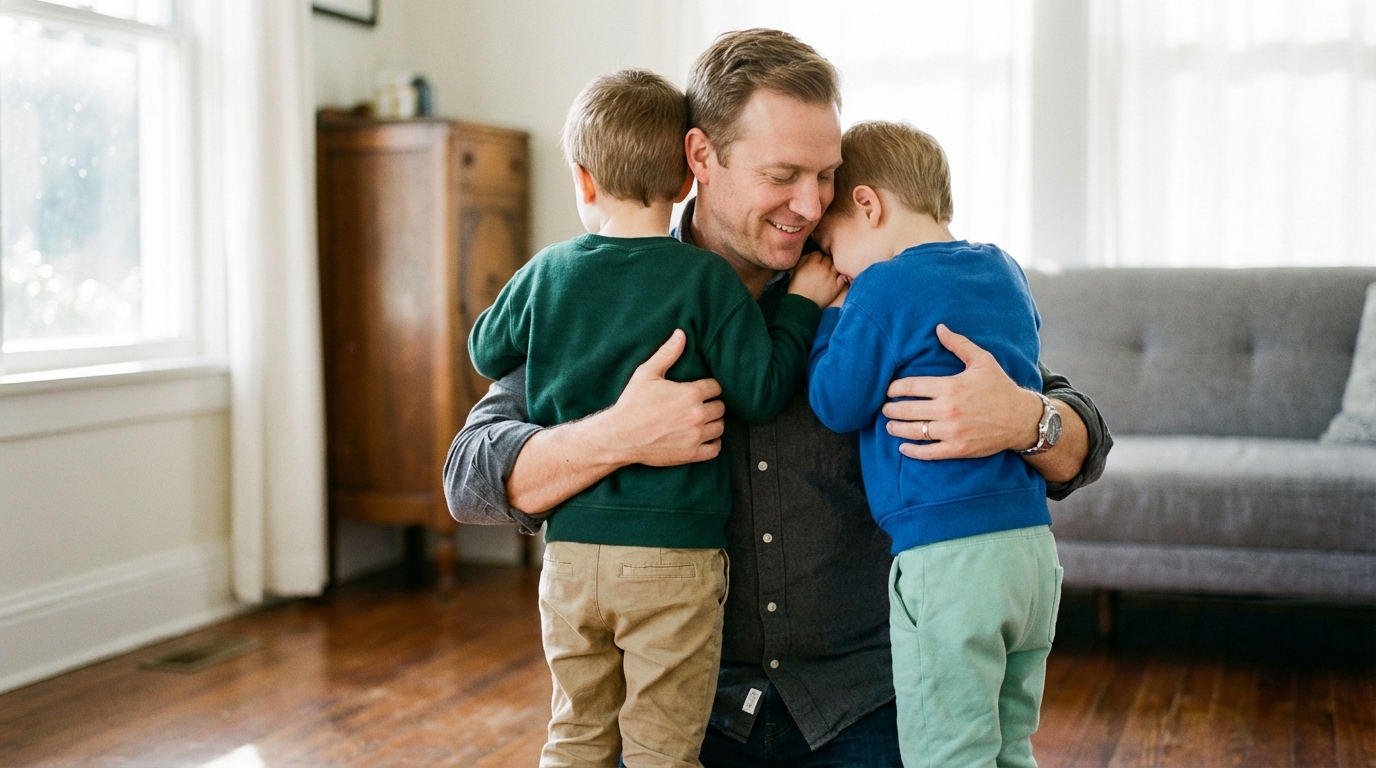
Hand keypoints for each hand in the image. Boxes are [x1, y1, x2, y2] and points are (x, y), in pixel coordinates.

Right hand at [598, 329, 725, 466]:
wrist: (620, 436)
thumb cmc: (632, 403)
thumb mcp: (647, 373)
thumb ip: (667, 353)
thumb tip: (681, 333)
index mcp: (690, 394)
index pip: (716, 387)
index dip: (708, 387)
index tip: (699, 390)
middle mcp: (697, 415)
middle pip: (720, 407)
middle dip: (711, 404)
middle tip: (698, 405)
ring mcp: (696, 436)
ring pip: (720, 427)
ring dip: (713, 422)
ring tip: (699, 420)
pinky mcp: (691, 454)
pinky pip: (716, 449)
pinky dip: (713, 443)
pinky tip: (703, 437)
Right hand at [788, 250, 847, 307]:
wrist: (802, 305)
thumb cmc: (797, 289)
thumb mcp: (796, 272)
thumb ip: (803, 260)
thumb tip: (811, 255)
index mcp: (811, 264)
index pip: (818, 254)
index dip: (816, 257)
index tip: (815, 262)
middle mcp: (823, 269)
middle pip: (828, 258)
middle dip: (824, 262)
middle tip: (821, 268)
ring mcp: (831, 278)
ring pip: (835, 266)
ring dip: (832, 268)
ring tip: (828, 273)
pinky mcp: (837, 286)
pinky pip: (842, 276)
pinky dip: (840, 275)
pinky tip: (835, 278)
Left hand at [881, 324, 1042, 459]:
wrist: (1022, 418)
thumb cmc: (1000, 387)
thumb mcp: (982, 361)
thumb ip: (958, 344)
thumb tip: (939, 328)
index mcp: (950, 386)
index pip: (911, 386)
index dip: (895, 389)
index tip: (889, 390)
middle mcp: (948, 410)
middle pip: (907, 410)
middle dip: (891, 409)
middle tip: (884, 408)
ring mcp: (952, 431)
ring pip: (914, 432)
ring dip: (897, 429)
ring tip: (889, 425)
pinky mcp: (958, 449)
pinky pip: (928, 453)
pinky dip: (912, 452)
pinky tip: (903, 448)